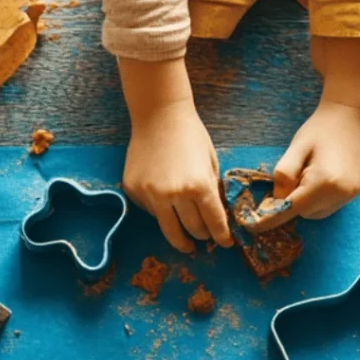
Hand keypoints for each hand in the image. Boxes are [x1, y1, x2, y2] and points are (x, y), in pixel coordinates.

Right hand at [119, 58, 232, 253]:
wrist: (158, 115)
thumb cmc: (190, 134)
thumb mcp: (210, 162)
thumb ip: (212, 191)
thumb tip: (214, 217)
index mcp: (199, 186)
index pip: (214, 222)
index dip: (222, 236)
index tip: (225, 244)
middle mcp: (174, 194)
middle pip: (192, 230)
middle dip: (201, 237)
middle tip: (204, 241)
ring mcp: (152, 194)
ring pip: (169, 229)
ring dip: (180, 238)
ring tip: (186, 243)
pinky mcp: (135, 191)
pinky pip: (151, 212)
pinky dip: (161, 213)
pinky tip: (165, 205)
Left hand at [267, 100, 359, 224]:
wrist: (351, 115)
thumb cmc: (320, 128)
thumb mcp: (296, 147)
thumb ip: (284, 175)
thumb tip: (275, 201)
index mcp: (324, 181)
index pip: (290, 208)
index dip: (270, 218)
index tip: (253, 227)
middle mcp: (340, 193)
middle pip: (303, 213)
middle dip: (293, 201)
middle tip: (297, 173)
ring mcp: (350, 195)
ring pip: (314, 213)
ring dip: (306, 201)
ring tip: (311, 173)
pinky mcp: (355, 193)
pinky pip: (327, 206)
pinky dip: (318, 199)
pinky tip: (322, 176)